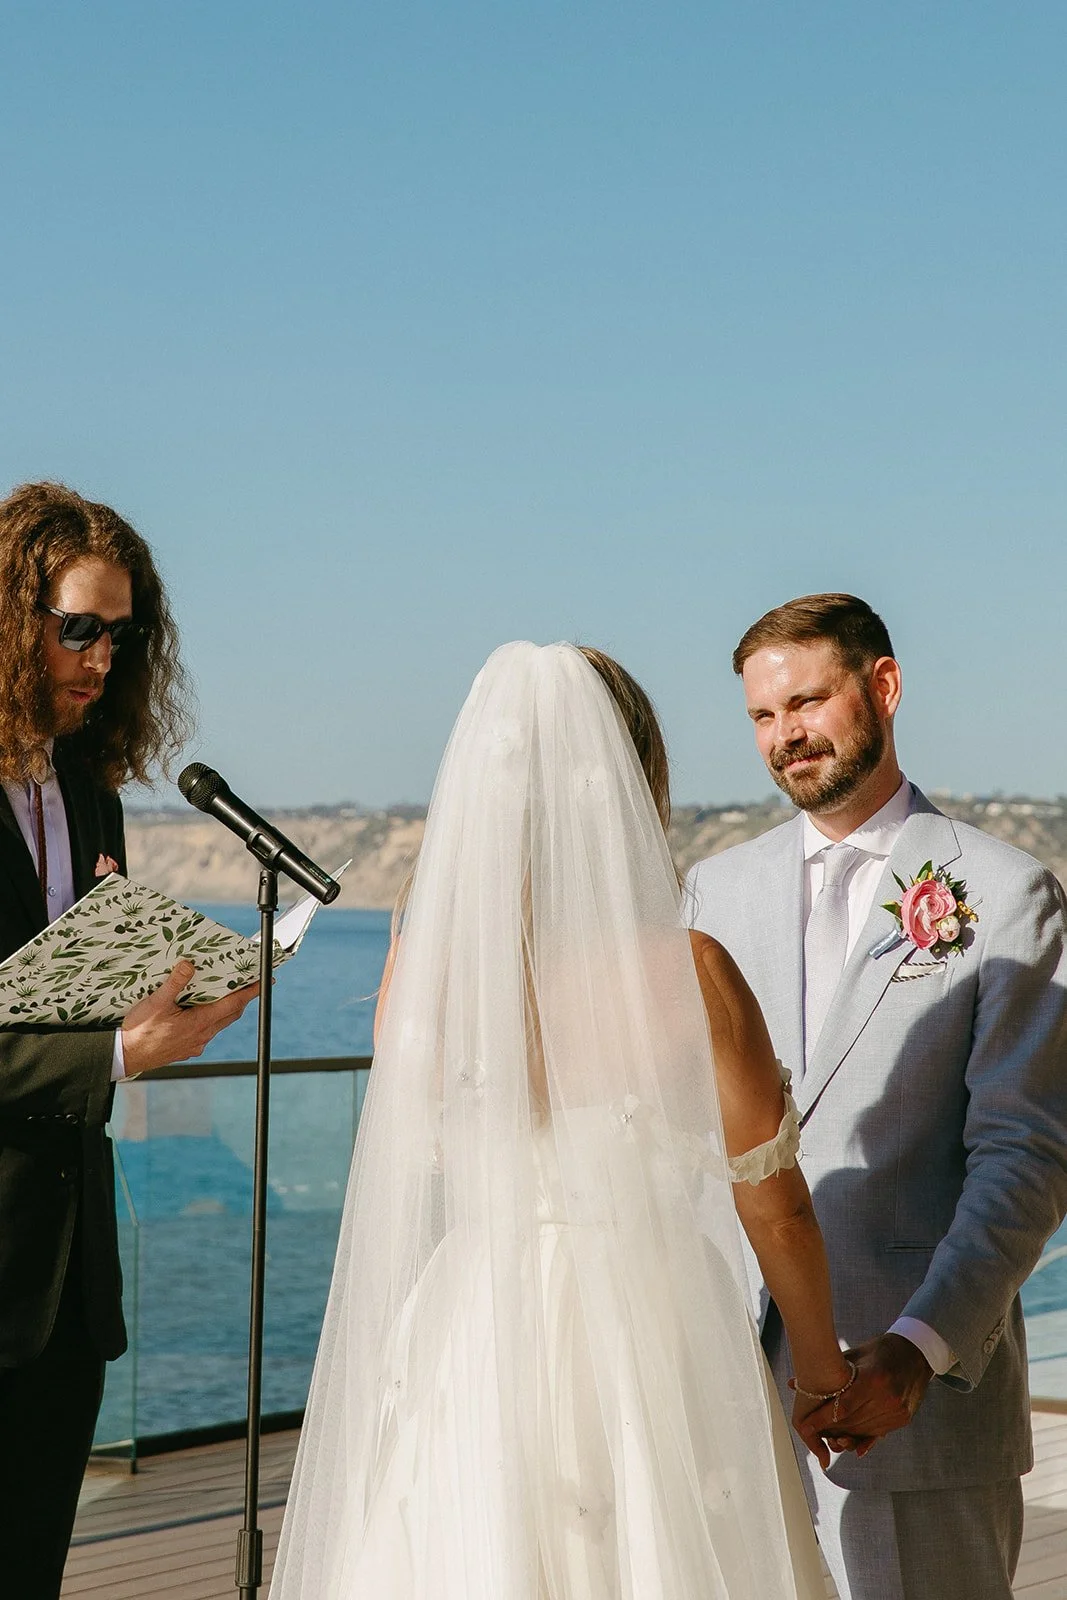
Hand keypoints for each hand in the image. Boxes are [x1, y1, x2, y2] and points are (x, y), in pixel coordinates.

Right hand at [121, 960, 258, 1074]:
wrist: (126, 1058)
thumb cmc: (139, 1032)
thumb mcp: (155, 1003)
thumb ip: (174, 983)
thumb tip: (189, 965)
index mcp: (199, 1022)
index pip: (233, 1004)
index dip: (251, 992)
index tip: (265, 982)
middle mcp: (202, 1036)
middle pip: (231, 1014)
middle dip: (242, 999)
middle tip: (249, 984)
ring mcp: (196, 1044)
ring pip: (219, 1024)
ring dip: (226, 1009)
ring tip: (227, 994)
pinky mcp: (187, 1050)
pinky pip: (207, 1032)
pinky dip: (212, 1020)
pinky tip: (201, 1013)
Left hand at [795, 1333, 932, 1463]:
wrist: (916, 1355)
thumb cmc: (880, 1350)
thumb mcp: (855, 1355)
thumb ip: (828, 1372)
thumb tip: (792, 1383)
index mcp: (874, 1379)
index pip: (842, 1407)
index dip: (822, 1419)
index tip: (805, 1426)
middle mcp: (887, 1398)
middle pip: (852, 1422)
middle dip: (830, 1429)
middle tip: (811, 1434)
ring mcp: (897, 1411)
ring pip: (864, 1431)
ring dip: (844, 1435)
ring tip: (826, 1437)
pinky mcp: (902, 1419)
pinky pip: (878, 1433)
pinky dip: (862, 1437)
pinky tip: (849, 1443)